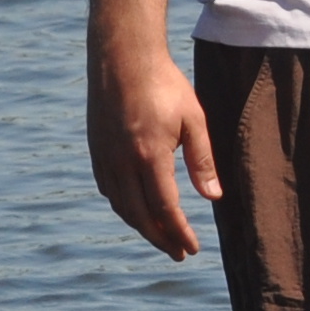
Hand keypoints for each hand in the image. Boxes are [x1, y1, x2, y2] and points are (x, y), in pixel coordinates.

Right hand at [88, 43, 217, 258]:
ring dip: (141, 226)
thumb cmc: (165, 85)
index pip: (165, 208)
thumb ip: (202, 161)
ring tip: (161, 237)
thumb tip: (213, 197)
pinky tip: (137, 210)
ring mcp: (104, 157)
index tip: (192, 249)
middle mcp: (122, 162)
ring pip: (121, 205)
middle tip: (179, 253)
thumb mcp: (194, 120)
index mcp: (149, 156)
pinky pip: (108, 189)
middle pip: (140, 215)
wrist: (122, 57)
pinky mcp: (95, 149)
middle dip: (160, 238)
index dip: (179, 233)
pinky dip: (124, 207)